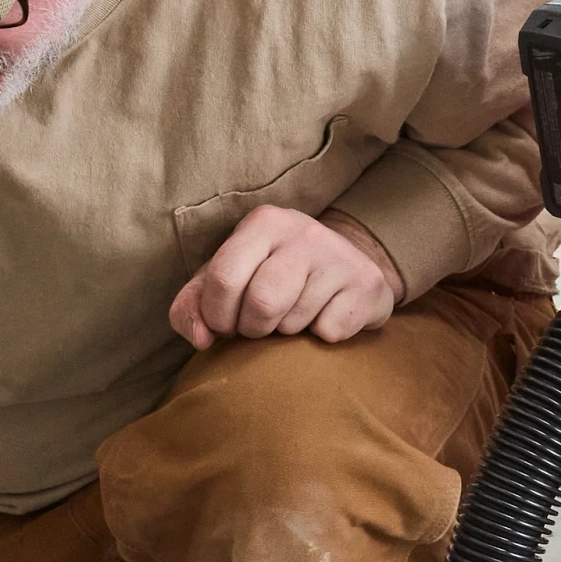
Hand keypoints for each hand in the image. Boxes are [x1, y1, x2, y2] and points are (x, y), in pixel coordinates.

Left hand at [171, 204, 400, 349]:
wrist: (345, 267)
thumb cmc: (270, 276)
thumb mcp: (228, 279)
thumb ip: (193, 305)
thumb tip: (201, 338)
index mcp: (263, 223)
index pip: (223, 278)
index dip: (217, 316)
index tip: (225, 324)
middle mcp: (303, 231)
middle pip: (262, 304)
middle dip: (253, 329)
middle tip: (260, 325)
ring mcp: (339, 256)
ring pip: (295, 323)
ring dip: (287, 333)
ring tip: (294, 314)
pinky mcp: (367, 285)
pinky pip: (329, 333)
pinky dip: (320, 337)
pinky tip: (325, 316)